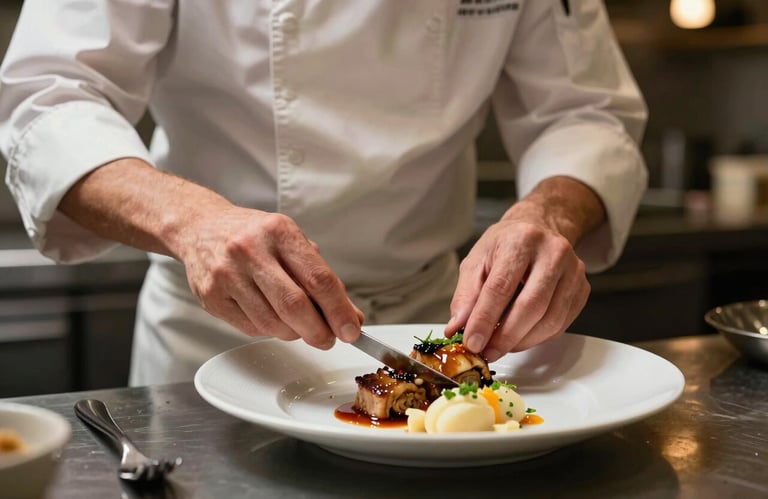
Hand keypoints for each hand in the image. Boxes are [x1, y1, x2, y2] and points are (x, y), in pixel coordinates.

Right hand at [180, 206, 363, 348]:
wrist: (201, 227)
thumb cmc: (254, 236)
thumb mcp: (291, 243)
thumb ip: (322, 279)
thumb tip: (350, 316)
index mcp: (279, 232)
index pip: (318, 278)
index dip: (339, 310)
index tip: (351, 330)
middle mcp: (250, 250)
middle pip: (295, 305)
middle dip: (319, 331)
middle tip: (329, 339)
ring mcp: (227, 274)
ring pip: (273, 323)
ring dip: (295, 334)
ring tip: (300, 327)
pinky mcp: (211, 297)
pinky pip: (251, 328)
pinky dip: (270, 331)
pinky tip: (273, 318)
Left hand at [445, 177, 601, 361]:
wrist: (539, 228)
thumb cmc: (505, 245)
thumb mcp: (477, 261)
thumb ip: (466, 295)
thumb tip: (457, 327)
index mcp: (521, 240)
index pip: (501, 287)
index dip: (485, 319)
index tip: (472, 342)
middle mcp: (553, 252)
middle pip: (530, 306)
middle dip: (505, 336)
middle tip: (487, 351)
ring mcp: (573, 270)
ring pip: (550, 320)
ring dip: (522, 342)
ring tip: (500, 346)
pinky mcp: (583, 288)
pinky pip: (561, 324)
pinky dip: (538, 338)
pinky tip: (520, 337)